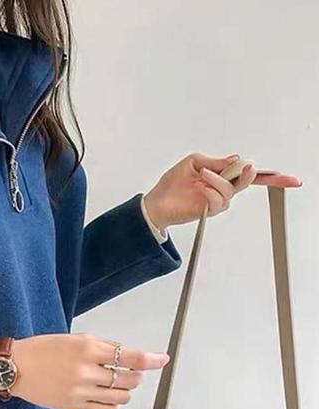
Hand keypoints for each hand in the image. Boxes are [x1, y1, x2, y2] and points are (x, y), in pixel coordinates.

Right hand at [0, 333, 169, 408]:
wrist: (14, 368)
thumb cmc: (41, 349)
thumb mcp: (73, 338)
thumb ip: (102, 346)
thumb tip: (129, 355)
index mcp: (87, 348)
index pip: (130, 357)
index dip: (151, 360)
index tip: (163, 360)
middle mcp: (86, 370)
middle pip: (129, 379)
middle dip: (135, 376)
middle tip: (130, 372)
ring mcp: (80, 391)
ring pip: (121, 397)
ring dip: (125, 391)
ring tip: (114, 385)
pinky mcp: (74, 406)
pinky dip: (113, 405)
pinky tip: (106, 397)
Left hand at [142, 153, 302, 229]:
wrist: (157, 203)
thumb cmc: (172, 184)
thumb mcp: (195, 162)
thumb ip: (216, 161)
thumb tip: (236, 159)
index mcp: (222, 176)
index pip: (248, 175)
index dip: (271, 177)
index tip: (290, 179)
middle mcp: (223, 188)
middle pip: (247, 182)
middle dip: (248, 175)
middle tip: (247, 169)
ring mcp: (217, 200)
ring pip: (230, 189)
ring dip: (218, 180)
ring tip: (202, 176)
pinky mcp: (209, 210)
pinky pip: (218, 199)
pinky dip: (210, 190)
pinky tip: (200, 186)